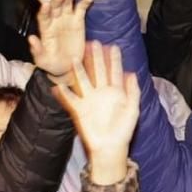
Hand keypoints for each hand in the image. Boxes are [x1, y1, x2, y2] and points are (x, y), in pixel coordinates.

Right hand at [56, 40, 141, 182]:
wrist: (111, 148)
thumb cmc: (124, 130)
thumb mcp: (133, 109)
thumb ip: (133, 91)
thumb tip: (132, 73)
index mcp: (116, 92)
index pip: (114, 71)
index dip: (114, 59)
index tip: (113, 46)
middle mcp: (101, 93)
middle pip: (97, 71)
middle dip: (96, 58)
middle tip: (93, 43)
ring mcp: (89, 100)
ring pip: (83, 81)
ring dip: (78, 70)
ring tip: (74, 58)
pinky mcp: (79, 111)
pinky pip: (70, 100)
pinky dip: (63, 94)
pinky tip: (58, 85)